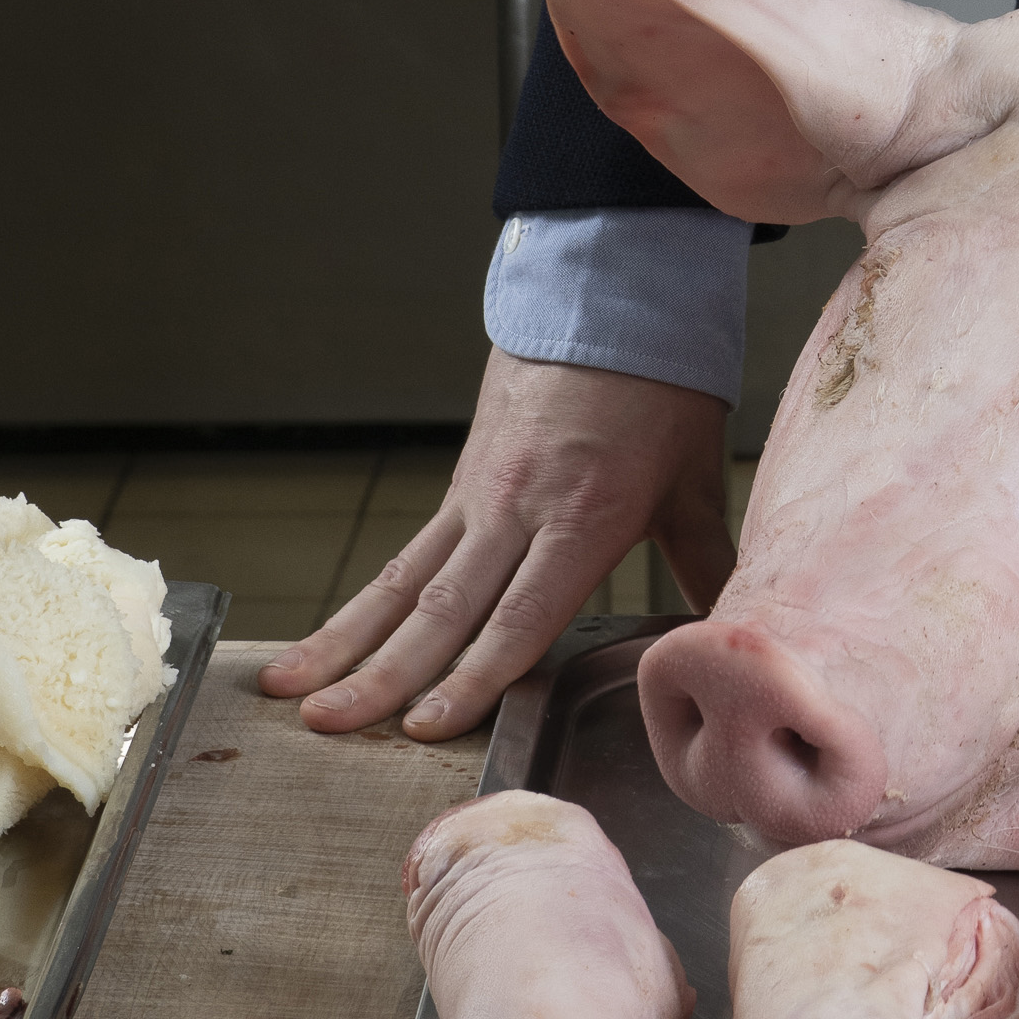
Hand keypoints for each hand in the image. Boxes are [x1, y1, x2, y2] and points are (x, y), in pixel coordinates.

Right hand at [256, 348, 735, 742]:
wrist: (612, 293)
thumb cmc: (662, 385)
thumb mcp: (694, 475)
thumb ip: (705, 561)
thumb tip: (728, 632)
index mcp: (584, 514)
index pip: (522, 613)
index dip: (475, 674)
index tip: (426, 726)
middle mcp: (519, 510)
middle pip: (443, 608)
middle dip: (382, 674)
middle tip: (325, 725)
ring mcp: (481, 497)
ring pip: (404, 584)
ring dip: (345, 643)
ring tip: (290, 691)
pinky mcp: (463, 485)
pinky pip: (406, 556)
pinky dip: (363, 605)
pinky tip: (324, 644)